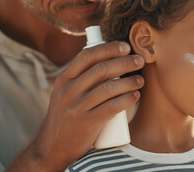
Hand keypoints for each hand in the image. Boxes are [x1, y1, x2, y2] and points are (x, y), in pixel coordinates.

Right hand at [7, 41, 144, 171]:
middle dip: (124, 62)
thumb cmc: (67, 116)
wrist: (53, 146)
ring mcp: (76, 107)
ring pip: (108, 88)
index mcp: (63, 79)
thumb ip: (81, 78)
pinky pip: (111, 107)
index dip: (109, 48)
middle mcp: (68, 91)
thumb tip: (109, 58)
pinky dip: (126, 99)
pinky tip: (135, 96)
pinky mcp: (86, 123)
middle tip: (139, 60)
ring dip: (129, 81)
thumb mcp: (66, 93)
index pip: (87, 56)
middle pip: (101, 69)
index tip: (126, 47)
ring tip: (140, 80)